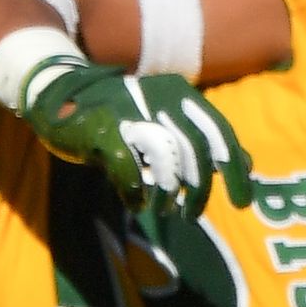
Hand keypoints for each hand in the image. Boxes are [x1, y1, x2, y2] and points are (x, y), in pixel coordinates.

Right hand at [21, 60, 254, 215]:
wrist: (57, 92)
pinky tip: (135, 203)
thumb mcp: (167, 121)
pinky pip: (126, 168)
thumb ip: (205, 139)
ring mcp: (128, 111)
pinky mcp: (99, 128)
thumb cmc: (122, 114)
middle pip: (196, 150)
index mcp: (182, 95)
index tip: (242, 204)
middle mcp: (160, 98)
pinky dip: (134, 192)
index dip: (235, 171)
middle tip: (191, 214)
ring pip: (166, 159)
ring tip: (163, 209)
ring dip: (167, 192)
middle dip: (199, 190)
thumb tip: (248, 164)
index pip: (220, 134)